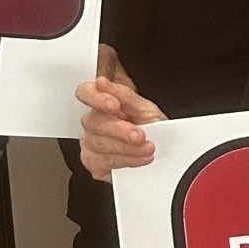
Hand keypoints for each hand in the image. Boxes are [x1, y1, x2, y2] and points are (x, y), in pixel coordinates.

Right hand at [77, 44, 167, 180]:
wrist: (162, 152)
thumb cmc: (151, 127)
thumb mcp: (145, 108)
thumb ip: (125, 95)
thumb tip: (102, 83)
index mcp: (103, 104)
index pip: (86, 93)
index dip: (96, 98)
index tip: (114, 105)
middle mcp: (93, 123)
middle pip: (93, 122)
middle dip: (119, 130)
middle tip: (139, 135)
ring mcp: (91, 143)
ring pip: (99, 145)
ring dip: (126, 148)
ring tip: (147, 148)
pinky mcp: (94, 164)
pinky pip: (103, 163)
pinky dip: (125, 161)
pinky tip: (139, 159)